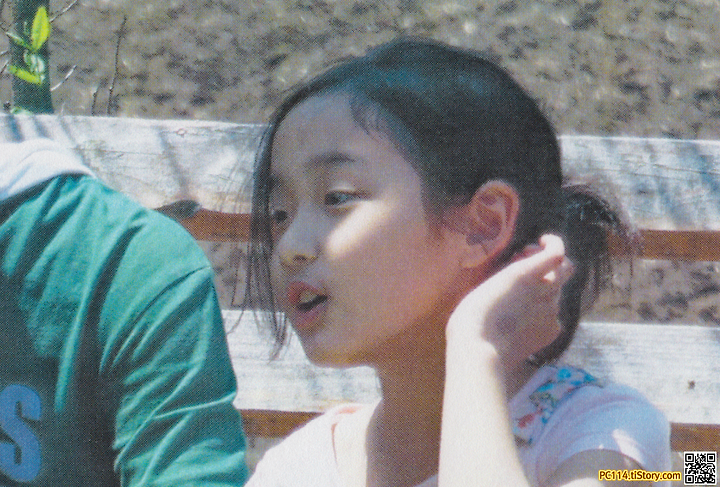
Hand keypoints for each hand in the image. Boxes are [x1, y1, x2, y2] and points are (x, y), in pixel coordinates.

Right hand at [446, 234, 573, 373]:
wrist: (480, 349)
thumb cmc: (474, 315)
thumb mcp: (492, 283)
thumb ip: (515, 274)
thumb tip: (525, 267)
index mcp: (526, 273)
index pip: (557, 253)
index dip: (553, 244)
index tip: (542, 242)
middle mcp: (545, 290)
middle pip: (563, 270)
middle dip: (548, 265)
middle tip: (527, 267)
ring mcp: (552, 312)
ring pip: (555, 293)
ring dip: (542, 289)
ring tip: (517, 297)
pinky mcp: (552, 331)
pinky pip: (553, 315)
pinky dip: (543, 311)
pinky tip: (523, 319)